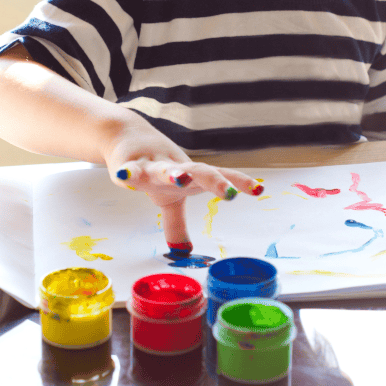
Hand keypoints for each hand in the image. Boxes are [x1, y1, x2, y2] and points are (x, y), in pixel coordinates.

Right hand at [104, 113, 262, 251]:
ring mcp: (153, 164)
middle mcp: (176, 167)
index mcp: (190, 174)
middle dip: (215, 181)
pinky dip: (129, 173)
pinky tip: (125, 177)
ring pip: (165, 169)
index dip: (239, 181)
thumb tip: (182, 251)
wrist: (125, 135)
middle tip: (231, 194)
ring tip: (182, 179)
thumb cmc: (154, 167)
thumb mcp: (167, 199)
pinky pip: (130, 170)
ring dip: (174, 173)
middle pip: (199, 171)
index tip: (260, 189)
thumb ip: (176, 224)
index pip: (220, 175)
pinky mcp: (129, 164)